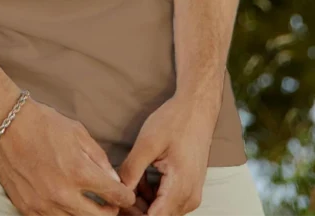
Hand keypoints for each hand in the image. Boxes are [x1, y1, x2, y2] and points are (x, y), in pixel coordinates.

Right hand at [0, 97, 137, 214]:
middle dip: (110, 211)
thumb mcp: (77, 132)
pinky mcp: (26, 208)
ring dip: (86, 214)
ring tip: (89, 204)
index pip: (114, 195)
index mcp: (78, 171)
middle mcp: (62, 193)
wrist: (4, 123)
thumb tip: (113, 180)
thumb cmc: (41, 122)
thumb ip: (99, 158)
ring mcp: (43, 204)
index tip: (126, 195)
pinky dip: (63, 215)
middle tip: (111, 203)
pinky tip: (66, 204)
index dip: (125, 196)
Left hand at [115, 91, 219, 214]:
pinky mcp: (189, 189)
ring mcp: (191, 195)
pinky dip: (152, 195)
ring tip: (130, 178)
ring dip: (143, 201)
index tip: (117, 202)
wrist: (197, 109)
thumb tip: (118, 191)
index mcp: (180, 188)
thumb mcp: (148, 143)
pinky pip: (167, 202)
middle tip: (118, 189)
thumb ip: (132, 170)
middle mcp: (189, 198)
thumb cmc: (175, 121)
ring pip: (161, 211)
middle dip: (135, 208)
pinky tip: (141, 177)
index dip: (133, 213)